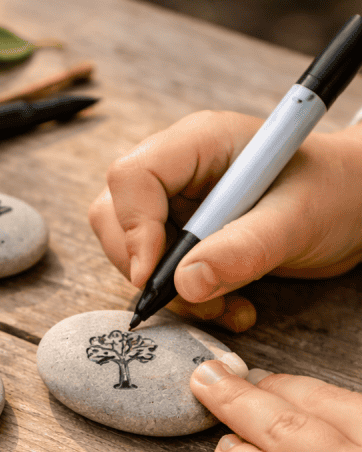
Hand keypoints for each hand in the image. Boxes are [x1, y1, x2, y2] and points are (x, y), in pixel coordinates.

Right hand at [89, 111, 361, 330]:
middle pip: (115, 214)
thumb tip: (185, 284)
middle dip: (145, 268)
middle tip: (191, 301)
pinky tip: (230, 306)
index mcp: (199, 142)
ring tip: (225, 308)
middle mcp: (178, 169)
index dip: (133, 230)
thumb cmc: (335, 193)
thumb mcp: (297, 219)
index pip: (133, 178)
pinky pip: (160, 272)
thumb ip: (243, 249)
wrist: (354, 207)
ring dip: (170, 293)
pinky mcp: (184, 235)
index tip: (154, 279)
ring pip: (130, 250)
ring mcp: (177, 203)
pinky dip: (187, 300)